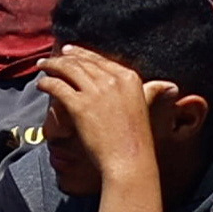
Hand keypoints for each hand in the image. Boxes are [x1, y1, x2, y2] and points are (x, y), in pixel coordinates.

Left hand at [39, 42, 162, 181]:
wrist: (129, 160)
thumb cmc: (137, 139)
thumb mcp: (147, 108)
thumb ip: (152, 92)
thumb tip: (170, 86)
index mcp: (129, 78)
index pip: (100, 59)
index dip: (82, 54)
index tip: (70, 51)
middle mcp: (113, 79)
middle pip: (82, 62)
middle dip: (64, 58)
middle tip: (52, 58)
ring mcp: (96, 92)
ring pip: (68, 70)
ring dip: (52, 66)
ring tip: (41, 67)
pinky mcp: (80, 105)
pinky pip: (58, 87)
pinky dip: (47, 83)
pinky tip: (41, 84)